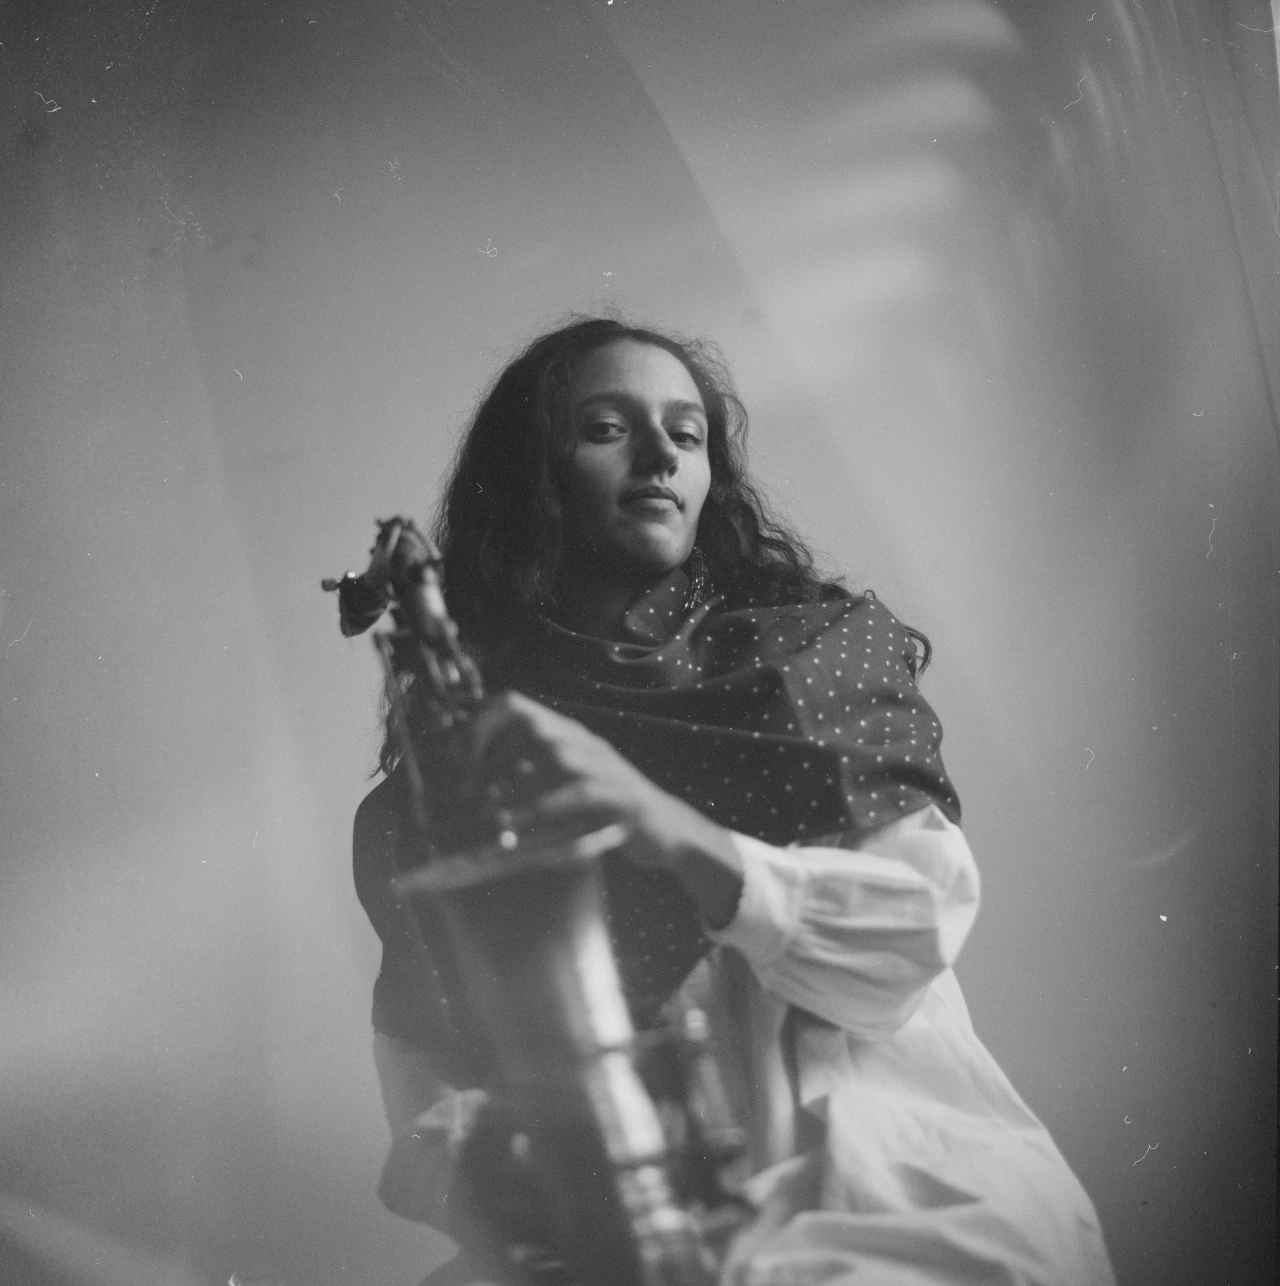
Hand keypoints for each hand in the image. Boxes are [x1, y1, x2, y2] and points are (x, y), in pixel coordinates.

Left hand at [460, 692, 743, 929]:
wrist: (666, 829)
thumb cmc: (604, 811)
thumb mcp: (565, 783)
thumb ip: (529, 773)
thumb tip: (473, 779)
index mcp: (566, 732)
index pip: (512, 702)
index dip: (478, 723)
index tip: (455, 758)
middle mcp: (583, 739)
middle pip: (528, 721)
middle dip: (490, 754)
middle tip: (468, 791)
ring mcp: (604, 764)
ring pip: (552, 752)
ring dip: (512, 782)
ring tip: (488, 812)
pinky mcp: (619, 794)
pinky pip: (575, 792)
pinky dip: (540, 809)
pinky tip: (515, 829)